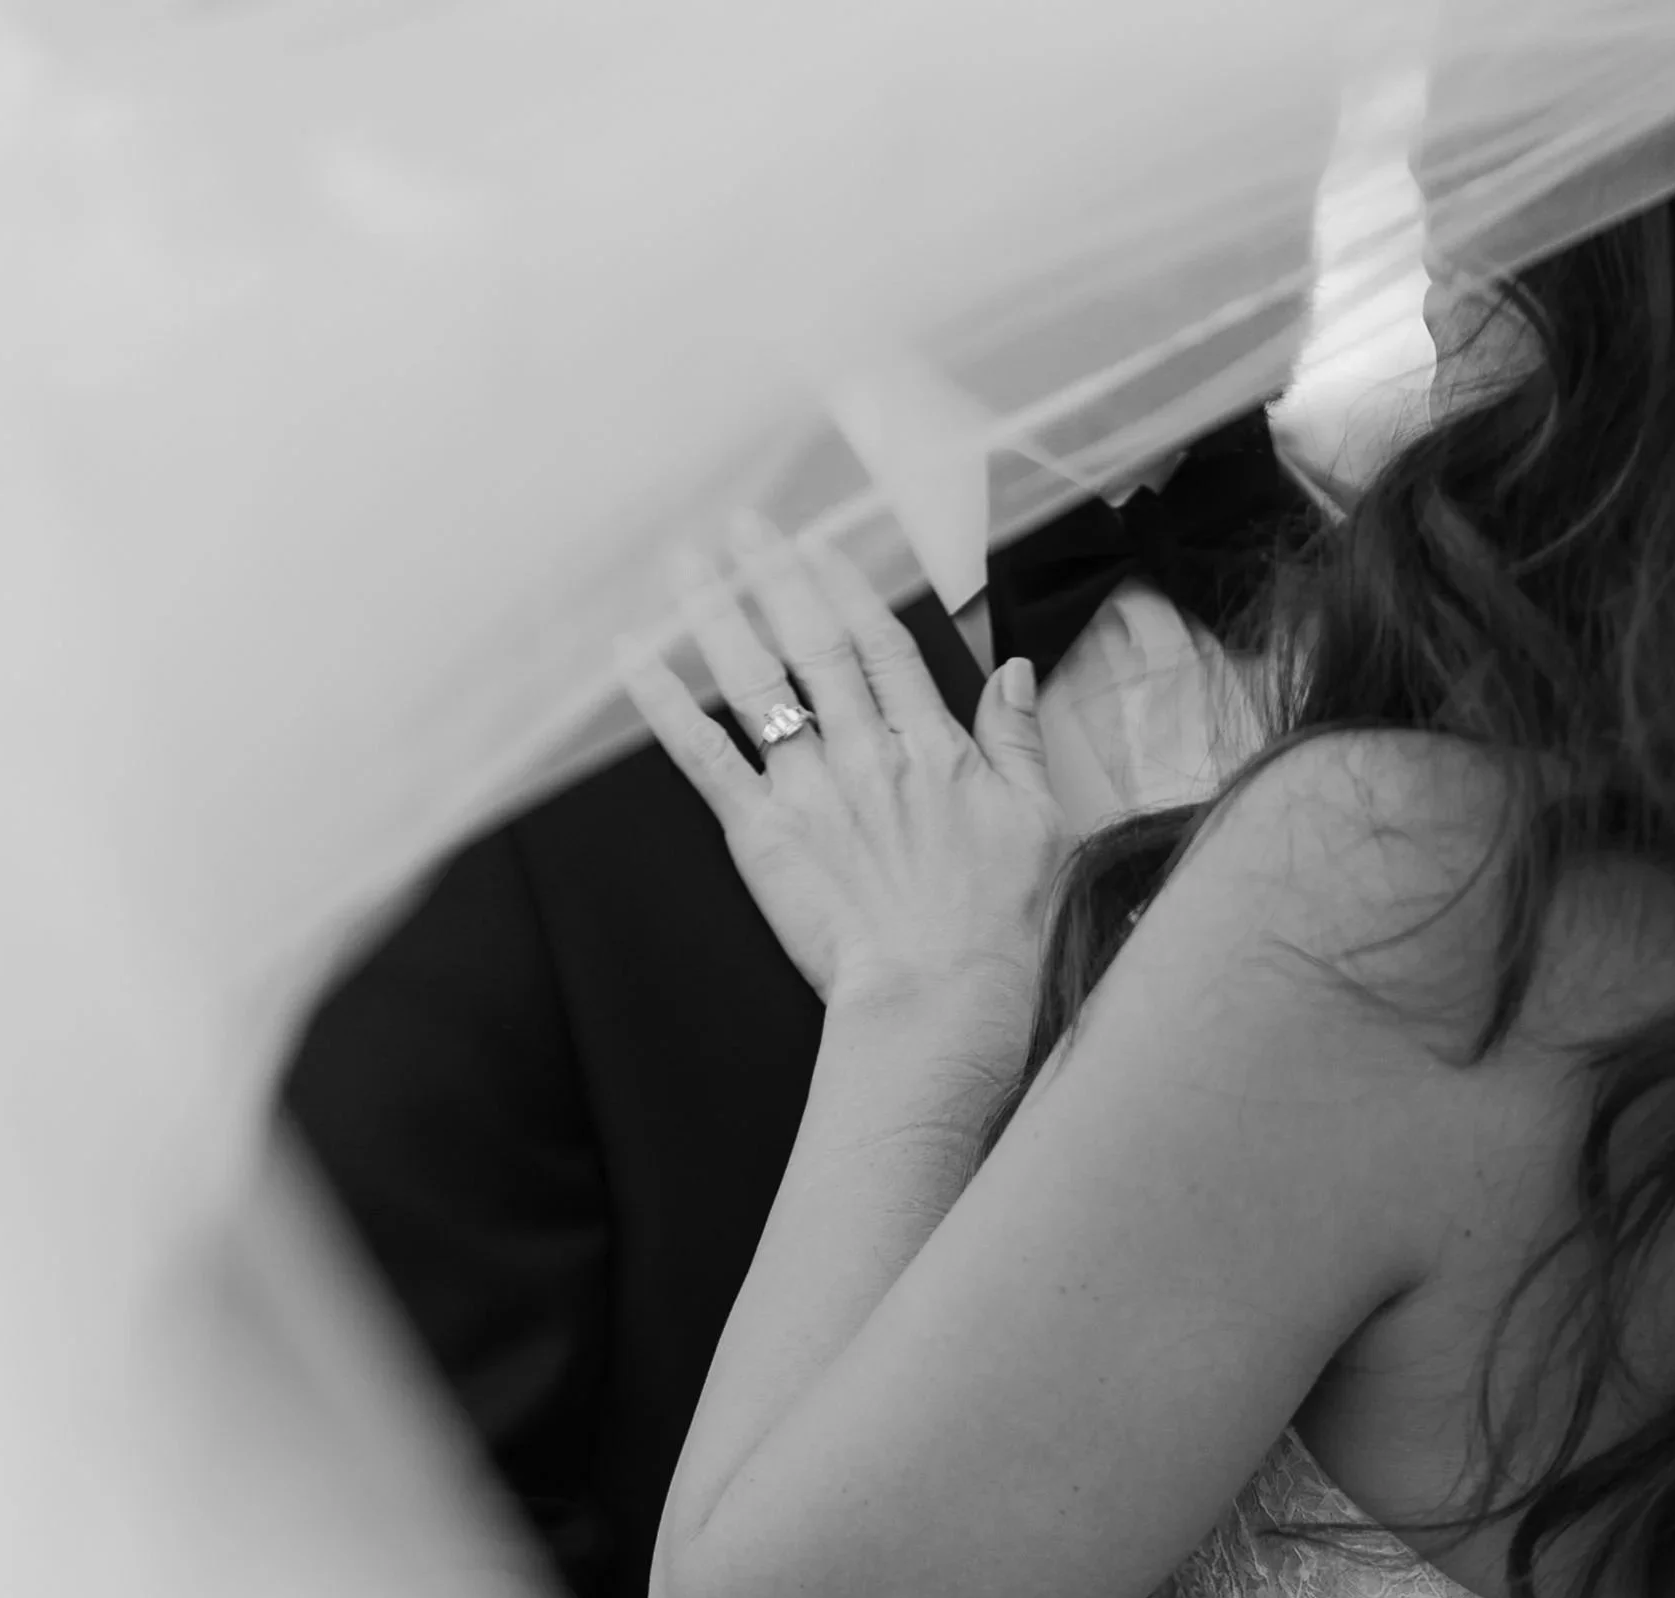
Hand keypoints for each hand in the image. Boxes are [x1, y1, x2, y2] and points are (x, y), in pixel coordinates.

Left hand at [623, 511, 1065, 1012]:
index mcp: (932, 747)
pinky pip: (704, 757)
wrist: (939, 996)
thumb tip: (1013, 671)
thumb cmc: (999, 927)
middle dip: (774, 575)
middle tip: (741, 525)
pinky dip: (665, 705)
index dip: (845, 588)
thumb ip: (1017, 741)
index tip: (817, 545)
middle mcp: (866, 751)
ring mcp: (810, 789)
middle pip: (812, 643)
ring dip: (715, 614)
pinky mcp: (763, 834)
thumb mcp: (1039, 823)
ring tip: (683, 564)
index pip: (880, 645)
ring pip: (755, 681)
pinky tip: (635, 659)